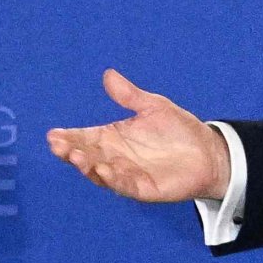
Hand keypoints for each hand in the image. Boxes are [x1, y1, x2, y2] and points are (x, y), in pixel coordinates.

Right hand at [44, 70, 232, 206]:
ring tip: (77, 156)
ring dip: (86, 166)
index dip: (68, 137)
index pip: (84, 137)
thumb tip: (108, 74)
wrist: (209, 152)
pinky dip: (112, 179)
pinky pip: (123, 185)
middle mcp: (114, 157)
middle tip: (58, 146)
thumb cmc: (180, 130)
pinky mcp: (143, 188)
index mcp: (112, 137)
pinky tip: (103, 170)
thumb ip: (129, 95)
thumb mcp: (153, 106)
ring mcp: (126, 174)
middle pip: (85, 156)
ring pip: (99, 173)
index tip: (53, 134)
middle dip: (69, 152)